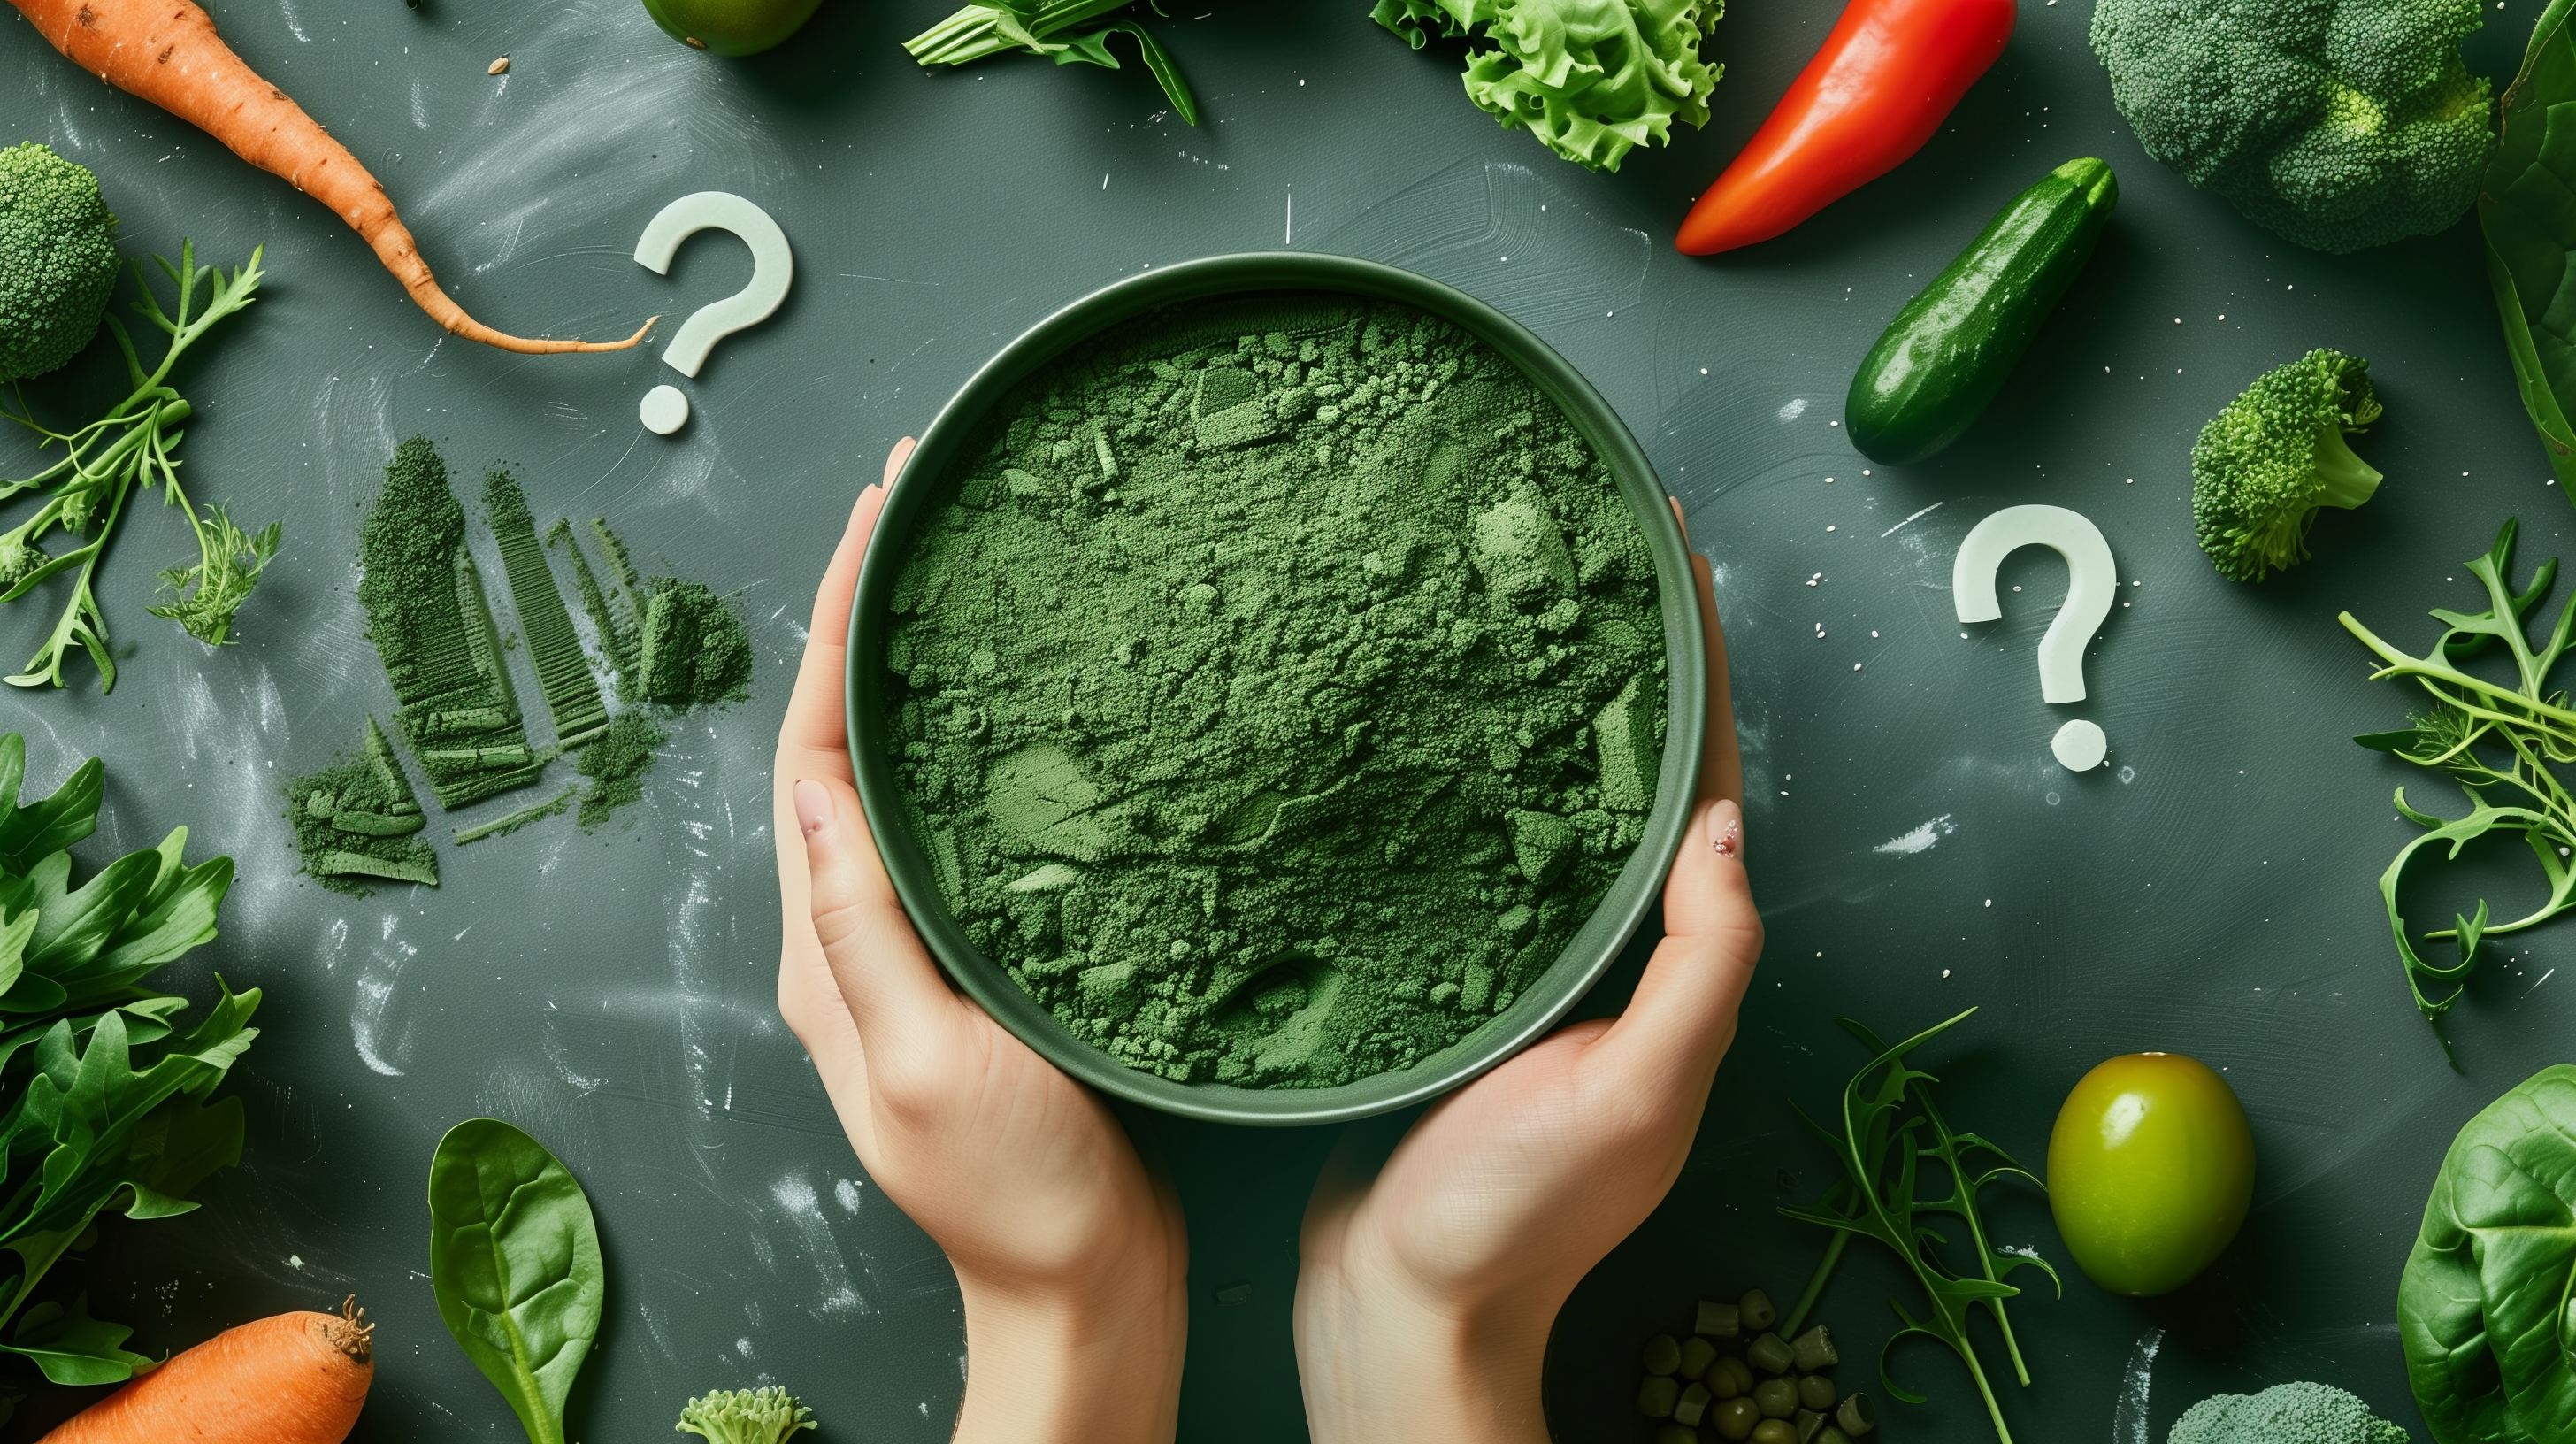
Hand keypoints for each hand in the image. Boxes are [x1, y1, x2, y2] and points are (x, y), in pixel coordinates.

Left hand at [774, 439, 1187, 1443]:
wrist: (1091, 1288)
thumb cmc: (1016, 1198)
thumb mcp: (923, 1063)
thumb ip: (860, 929)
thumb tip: (810, 783)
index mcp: (826, 948)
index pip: (811, 751)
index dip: (837, 624)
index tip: (876, 515)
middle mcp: (860, 931)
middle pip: (847, 740)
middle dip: (872, 614)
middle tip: (923, 501)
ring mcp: (925, 943)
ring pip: (908, 771)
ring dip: (925, 664)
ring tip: (968, 564)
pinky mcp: (990, 957)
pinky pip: (967, 819)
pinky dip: (984, 737)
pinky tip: (1036, 698)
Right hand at [1293, 499, 1760, 1442]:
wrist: (1392, 1309)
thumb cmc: (1513, 1219)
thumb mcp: (1634, 1096)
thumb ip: (1698, 967)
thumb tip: (1722, 821)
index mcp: (1665, 965)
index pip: (1700, 785)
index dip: (1697, 672)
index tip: (1672, 559)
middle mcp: (1601, 947)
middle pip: (1622, 775)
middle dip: (1612, 663)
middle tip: (1569, 545)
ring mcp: (1520, 960)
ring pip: (1539, 805)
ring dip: (1532, 707)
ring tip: (1489, 601)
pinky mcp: (1438, 975)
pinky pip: (1460, 856)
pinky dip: (1451, 783)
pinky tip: (1406, 733)